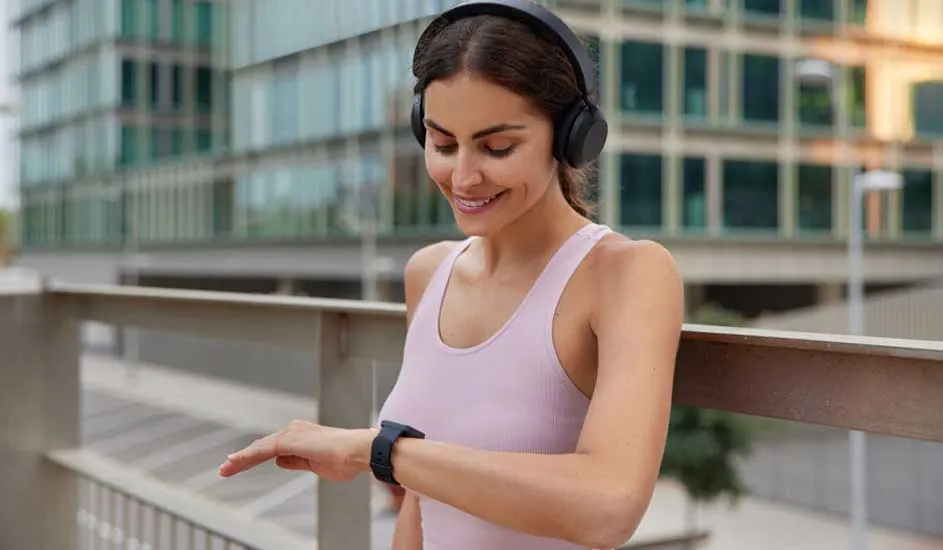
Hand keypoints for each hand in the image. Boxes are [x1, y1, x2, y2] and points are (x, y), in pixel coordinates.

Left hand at [218, 420, 377, 481]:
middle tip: (226, 469)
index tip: (240, 466)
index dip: (255, 457)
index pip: (273, 448)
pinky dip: (246, 457)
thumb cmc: (346, 459)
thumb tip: (279, 460)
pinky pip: (262, 450)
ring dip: (241, 460)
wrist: (358, 451)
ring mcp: (291, 434)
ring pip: (260, 448)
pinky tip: (234, 463)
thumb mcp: (316, 464)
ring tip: (225, 470)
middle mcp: (294, 430)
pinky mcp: (289, 441)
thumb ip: (297, 461)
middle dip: (244, 459)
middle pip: (263, 447)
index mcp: (302, 436)